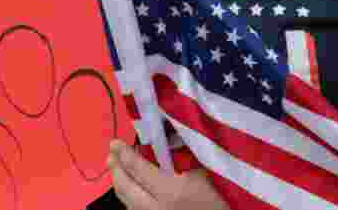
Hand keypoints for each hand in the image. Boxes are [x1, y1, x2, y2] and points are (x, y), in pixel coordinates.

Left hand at [107, 141, 228, 209]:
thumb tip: (166, 134)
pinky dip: (130, 202)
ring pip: (129, 206)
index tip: (114, 143)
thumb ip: (185, 154)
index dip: (124, 155)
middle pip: (126, 190)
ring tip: (117, 171)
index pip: (138, 170)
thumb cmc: (226, 194)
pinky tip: (132, 193)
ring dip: (121, 187)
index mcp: (171, 192)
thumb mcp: (209, 169)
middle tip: (111, 156)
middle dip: (116, 172)